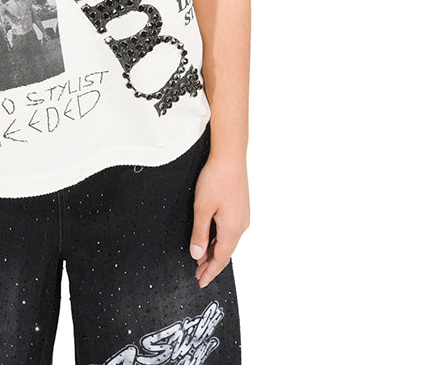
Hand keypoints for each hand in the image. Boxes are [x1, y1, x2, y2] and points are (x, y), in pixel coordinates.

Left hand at [189, 152, 249, 288]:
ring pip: (228, 242)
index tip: (201, 282)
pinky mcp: (240, 208)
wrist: (230, 156)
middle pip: (225, 252)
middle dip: (212, 265)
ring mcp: (242, 216)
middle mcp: (241, 225)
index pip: (221, 258)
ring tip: (202, 260)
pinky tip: (211, 239)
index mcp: (232, 229)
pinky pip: (230, 231)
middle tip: (199, 275)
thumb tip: (197, 255)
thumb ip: (200, 233)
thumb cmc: (216, 178)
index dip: (210, 272)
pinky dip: (220, 240)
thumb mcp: (202, 207)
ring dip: (215, 252)